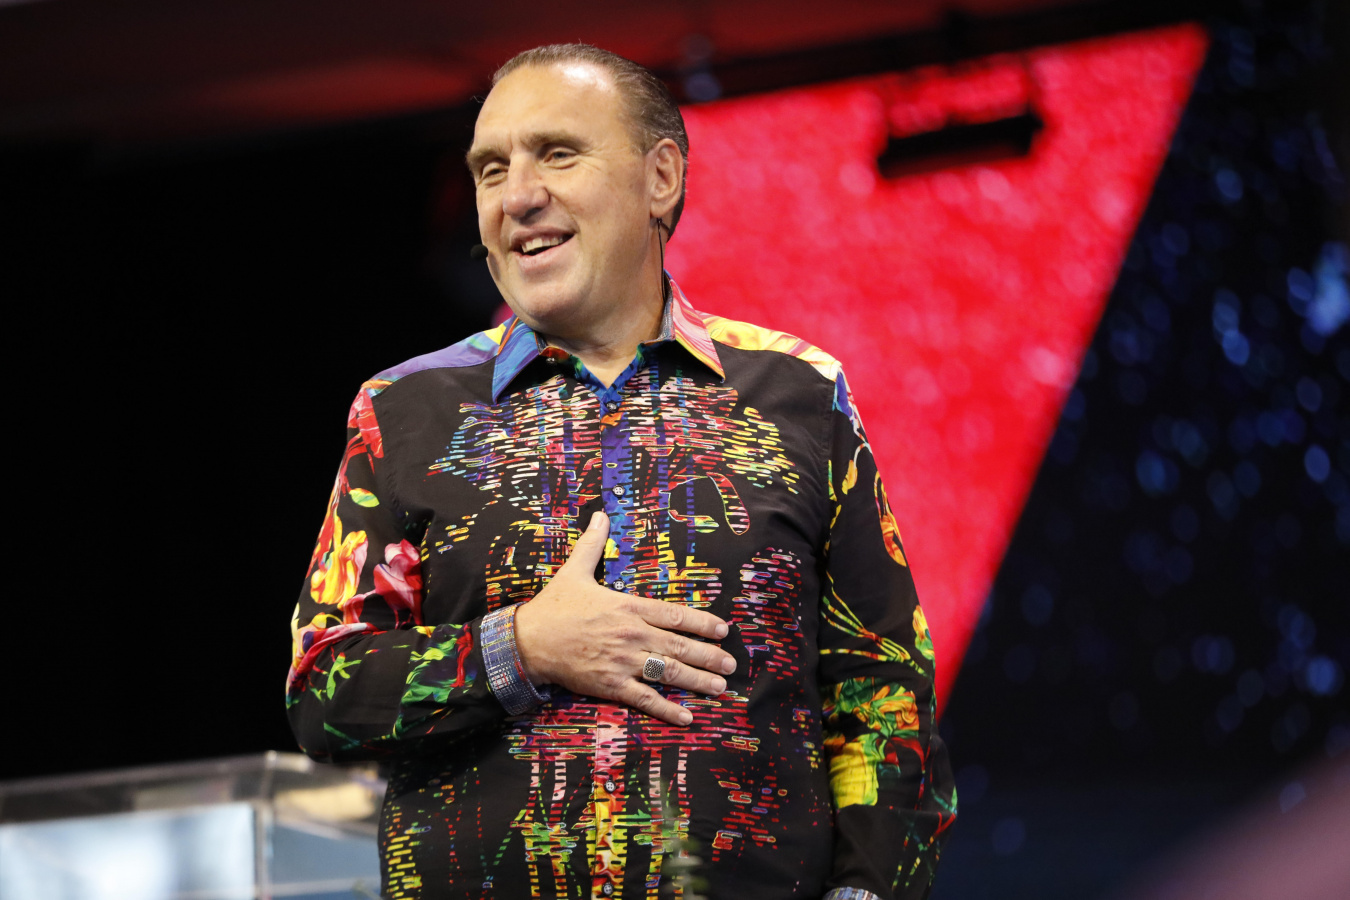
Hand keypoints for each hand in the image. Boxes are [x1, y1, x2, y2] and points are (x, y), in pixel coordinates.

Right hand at [513, 511, 736, 724]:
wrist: (527, 641)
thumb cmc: (553, 606)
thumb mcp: (574, 570)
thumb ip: (592, 544)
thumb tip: (600, 514)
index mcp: (627, 607)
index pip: (674, 615)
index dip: (702, 623)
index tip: (724, 630)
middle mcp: (631, 634)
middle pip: (679, 646)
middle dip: (709, 656)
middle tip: (731, 666)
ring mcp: (622, 661)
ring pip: (668, 672)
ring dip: (697, 681)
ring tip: (719, 688)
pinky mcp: (610, 685)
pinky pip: (644, 698)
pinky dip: (667, 709)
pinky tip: (686, 717)